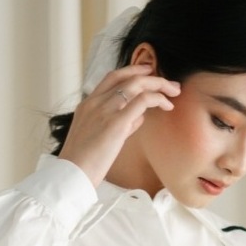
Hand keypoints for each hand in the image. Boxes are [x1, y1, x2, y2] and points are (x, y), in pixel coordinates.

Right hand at [59, 64, 180, 185]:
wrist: (71, 175)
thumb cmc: (83, 163)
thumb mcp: (98, 138)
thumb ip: (119, 124)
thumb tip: (138, 118)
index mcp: (87, 104)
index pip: (112, 77)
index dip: (133, 71)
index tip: (149, 72)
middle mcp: (96, 102)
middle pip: (128, 77)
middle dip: (152, 76)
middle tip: (169, 84)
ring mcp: (105, 110)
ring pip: (137, 84)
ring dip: (159, 85)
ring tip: (174, 92)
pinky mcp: (116, 122)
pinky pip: (143, 100)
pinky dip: (158, 99)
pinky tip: (168, 106)